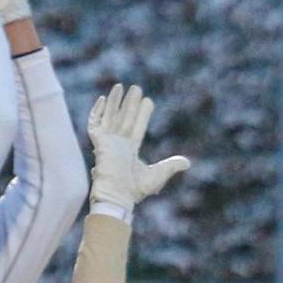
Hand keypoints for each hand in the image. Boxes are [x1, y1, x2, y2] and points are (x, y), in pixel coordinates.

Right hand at [87, 83, 190, 215]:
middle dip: (129, 104)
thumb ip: (170, 166)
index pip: (137, 128)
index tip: (148, 100)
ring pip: (110, 117)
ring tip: (120, 86)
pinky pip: (95, 124)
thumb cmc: (135, 190)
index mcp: (129, 151)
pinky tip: (104, 99)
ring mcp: (107, 144)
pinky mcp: (98, 144)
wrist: (117, 196)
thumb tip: (187, 163)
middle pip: (124, 119)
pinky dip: (97, 112)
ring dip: (115, 102)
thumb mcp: (157, 175)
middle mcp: (117, 145)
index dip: (142, 114)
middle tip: (136, 88)